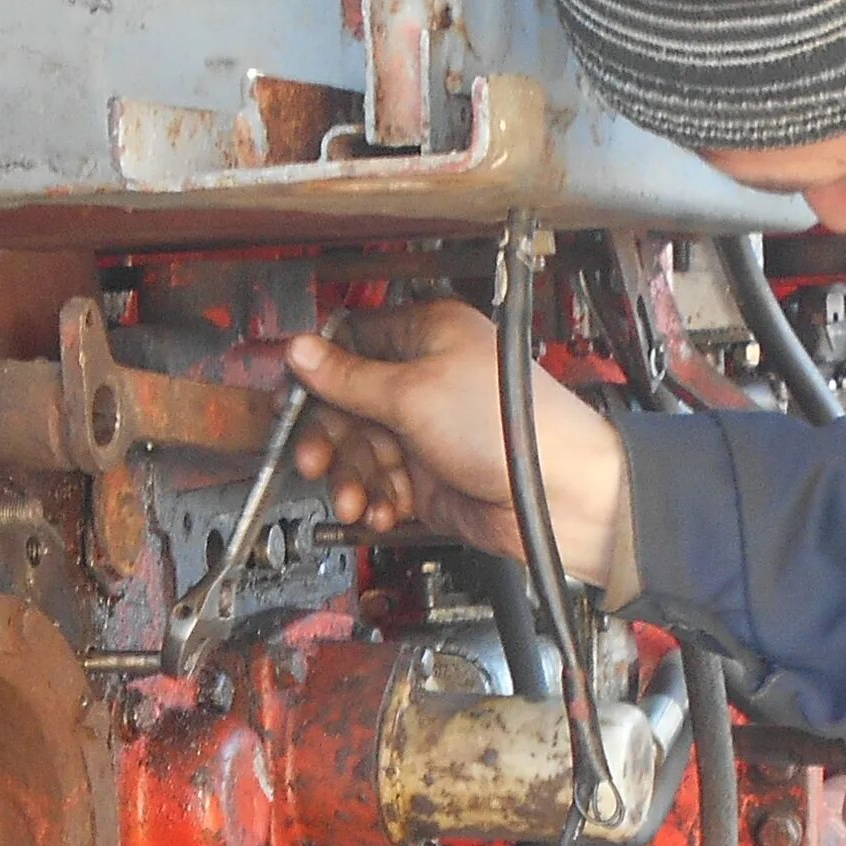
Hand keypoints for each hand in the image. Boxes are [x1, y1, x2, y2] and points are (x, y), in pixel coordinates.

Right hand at [283, 300, 631, 586]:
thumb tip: (301, 351)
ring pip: (360, 451)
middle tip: (314, 461)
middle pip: (347, 404)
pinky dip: (376, 499)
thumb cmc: (509, 427)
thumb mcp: (414, 394)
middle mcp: (425, 378)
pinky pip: (382, 485)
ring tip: (355, 499)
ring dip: (351, 478)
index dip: (318, 372)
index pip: (353, 343)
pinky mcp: (429, 476)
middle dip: (330, 438)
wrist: (552, 498)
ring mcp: (426, 429)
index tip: (292, 398)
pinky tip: (382, 511)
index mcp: (427, 335)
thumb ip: (350, 377)